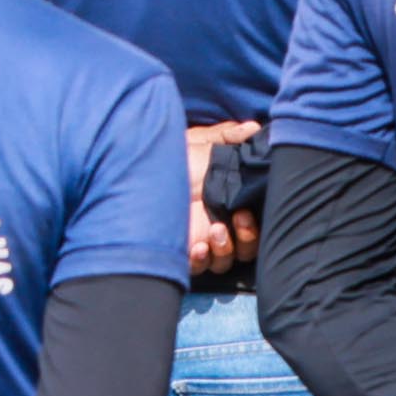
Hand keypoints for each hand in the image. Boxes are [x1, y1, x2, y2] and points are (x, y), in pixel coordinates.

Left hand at [184, 121, 264, 281]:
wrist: (138, 176)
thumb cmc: (171, 159)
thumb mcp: (201, 143)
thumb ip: (228, 136)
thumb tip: (253, 127)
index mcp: (227, 201)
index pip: (255, 222)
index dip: (257, 224)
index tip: (247, 211)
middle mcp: (216, 222)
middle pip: (247, 247)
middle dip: (247, 238)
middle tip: (237, 220)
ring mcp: (199, 239)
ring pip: (226, 260)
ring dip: (226, 249)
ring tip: (213, 232)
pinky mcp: (180, 253)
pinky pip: (201, 268)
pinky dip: (203, 261)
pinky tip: (197, 247)